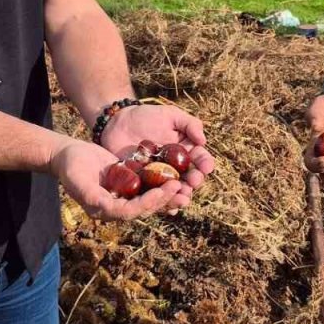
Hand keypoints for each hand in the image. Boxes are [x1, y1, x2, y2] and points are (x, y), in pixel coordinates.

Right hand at [51, 138, 178, 220]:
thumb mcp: (78, 180)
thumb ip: (90, 195)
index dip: (148, 203)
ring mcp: (123, 195)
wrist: (68, 154)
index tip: (162, 191)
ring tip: (183, 184)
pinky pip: (146, 185)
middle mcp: (116, 206)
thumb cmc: (70, 166)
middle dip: (163, 199)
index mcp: (104, 210)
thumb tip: (105, 207)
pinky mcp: (128, 183)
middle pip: (144, 207)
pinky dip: (160, 181)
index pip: (130, 211)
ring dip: (166, 193)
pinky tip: (175, 174)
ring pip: (148, 198)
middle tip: (180, 187)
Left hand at [100, 104, 215, 212]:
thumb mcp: (170, 115)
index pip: (200, 159)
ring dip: (181, 196)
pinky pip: (155, 196)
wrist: (117, 123)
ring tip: (183, 198)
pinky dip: (162, 203)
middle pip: (190, 178)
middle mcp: (176, 167)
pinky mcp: (145, 185)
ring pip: (174, 190)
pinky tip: (168, 209)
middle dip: (194, 181)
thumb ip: (189, 124)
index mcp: (186, 151)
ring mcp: (160, 178)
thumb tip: (203, 140)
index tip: (206, 167)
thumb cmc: (145, 116)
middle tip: (194, 182)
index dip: (205, 164)